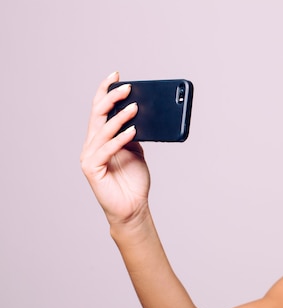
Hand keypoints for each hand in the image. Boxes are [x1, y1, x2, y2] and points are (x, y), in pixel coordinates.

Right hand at [80, 72, 149, 225]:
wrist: (133, 207)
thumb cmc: (134, 180)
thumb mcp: (136, 150)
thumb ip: (134, 132)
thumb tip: (141, 111)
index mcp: (100, 137)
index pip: (99, 109)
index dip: (105, 90)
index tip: (116, 75)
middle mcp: (92, 144)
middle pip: (98, 114)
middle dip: (111, 98)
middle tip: (127, 87)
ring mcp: (90, 156)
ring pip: (102, 130)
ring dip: (120, 117)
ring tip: (135, 107)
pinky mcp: (92, 169)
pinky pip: (106, 149)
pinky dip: (120, 139)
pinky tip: (133, 131)